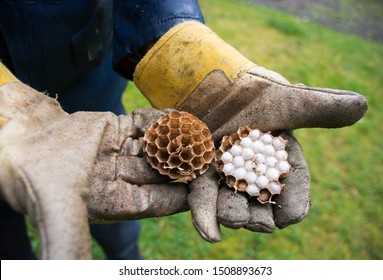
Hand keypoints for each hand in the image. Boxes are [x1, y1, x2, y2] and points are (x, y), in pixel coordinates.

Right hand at [0, 81, 187, 258]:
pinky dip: (162, 120)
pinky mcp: (116, 128)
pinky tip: (183, 117)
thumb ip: (68, 246)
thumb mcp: (58, 212)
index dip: (181, 198)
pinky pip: (144, 124)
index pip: (158, 202)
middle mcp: (123, 178)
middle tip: (213, 158)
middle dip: (187, 165)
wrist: (16, 138)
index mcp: (117, 202)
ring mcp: (121, 152)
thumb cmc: (34, 177)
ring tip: (205, 135)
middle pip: (163, 173)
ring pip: (158, 146)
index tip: (204, 192)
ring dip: (180, 140)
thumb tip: (69, 276)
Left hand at [186, 66, 365, 241]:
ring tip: (233, 220)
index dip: (295, 202)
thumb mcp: (280, 96)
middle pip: (261, 201)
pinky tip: (210, 233)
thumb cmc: (244, 86)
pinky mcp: (200, 173)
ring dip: (234, 216)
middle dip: (261, 217)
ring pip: (232, 202)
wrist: (201, 78)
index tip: (291, 216)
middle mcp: (254, 168)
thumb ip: (316, 107)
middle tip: (260, 223)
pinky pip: (203, 197)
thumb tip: (361, 105)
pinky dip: (205, 215)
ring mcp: (226, 173)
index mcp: (278, 154)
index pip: (293, 184)